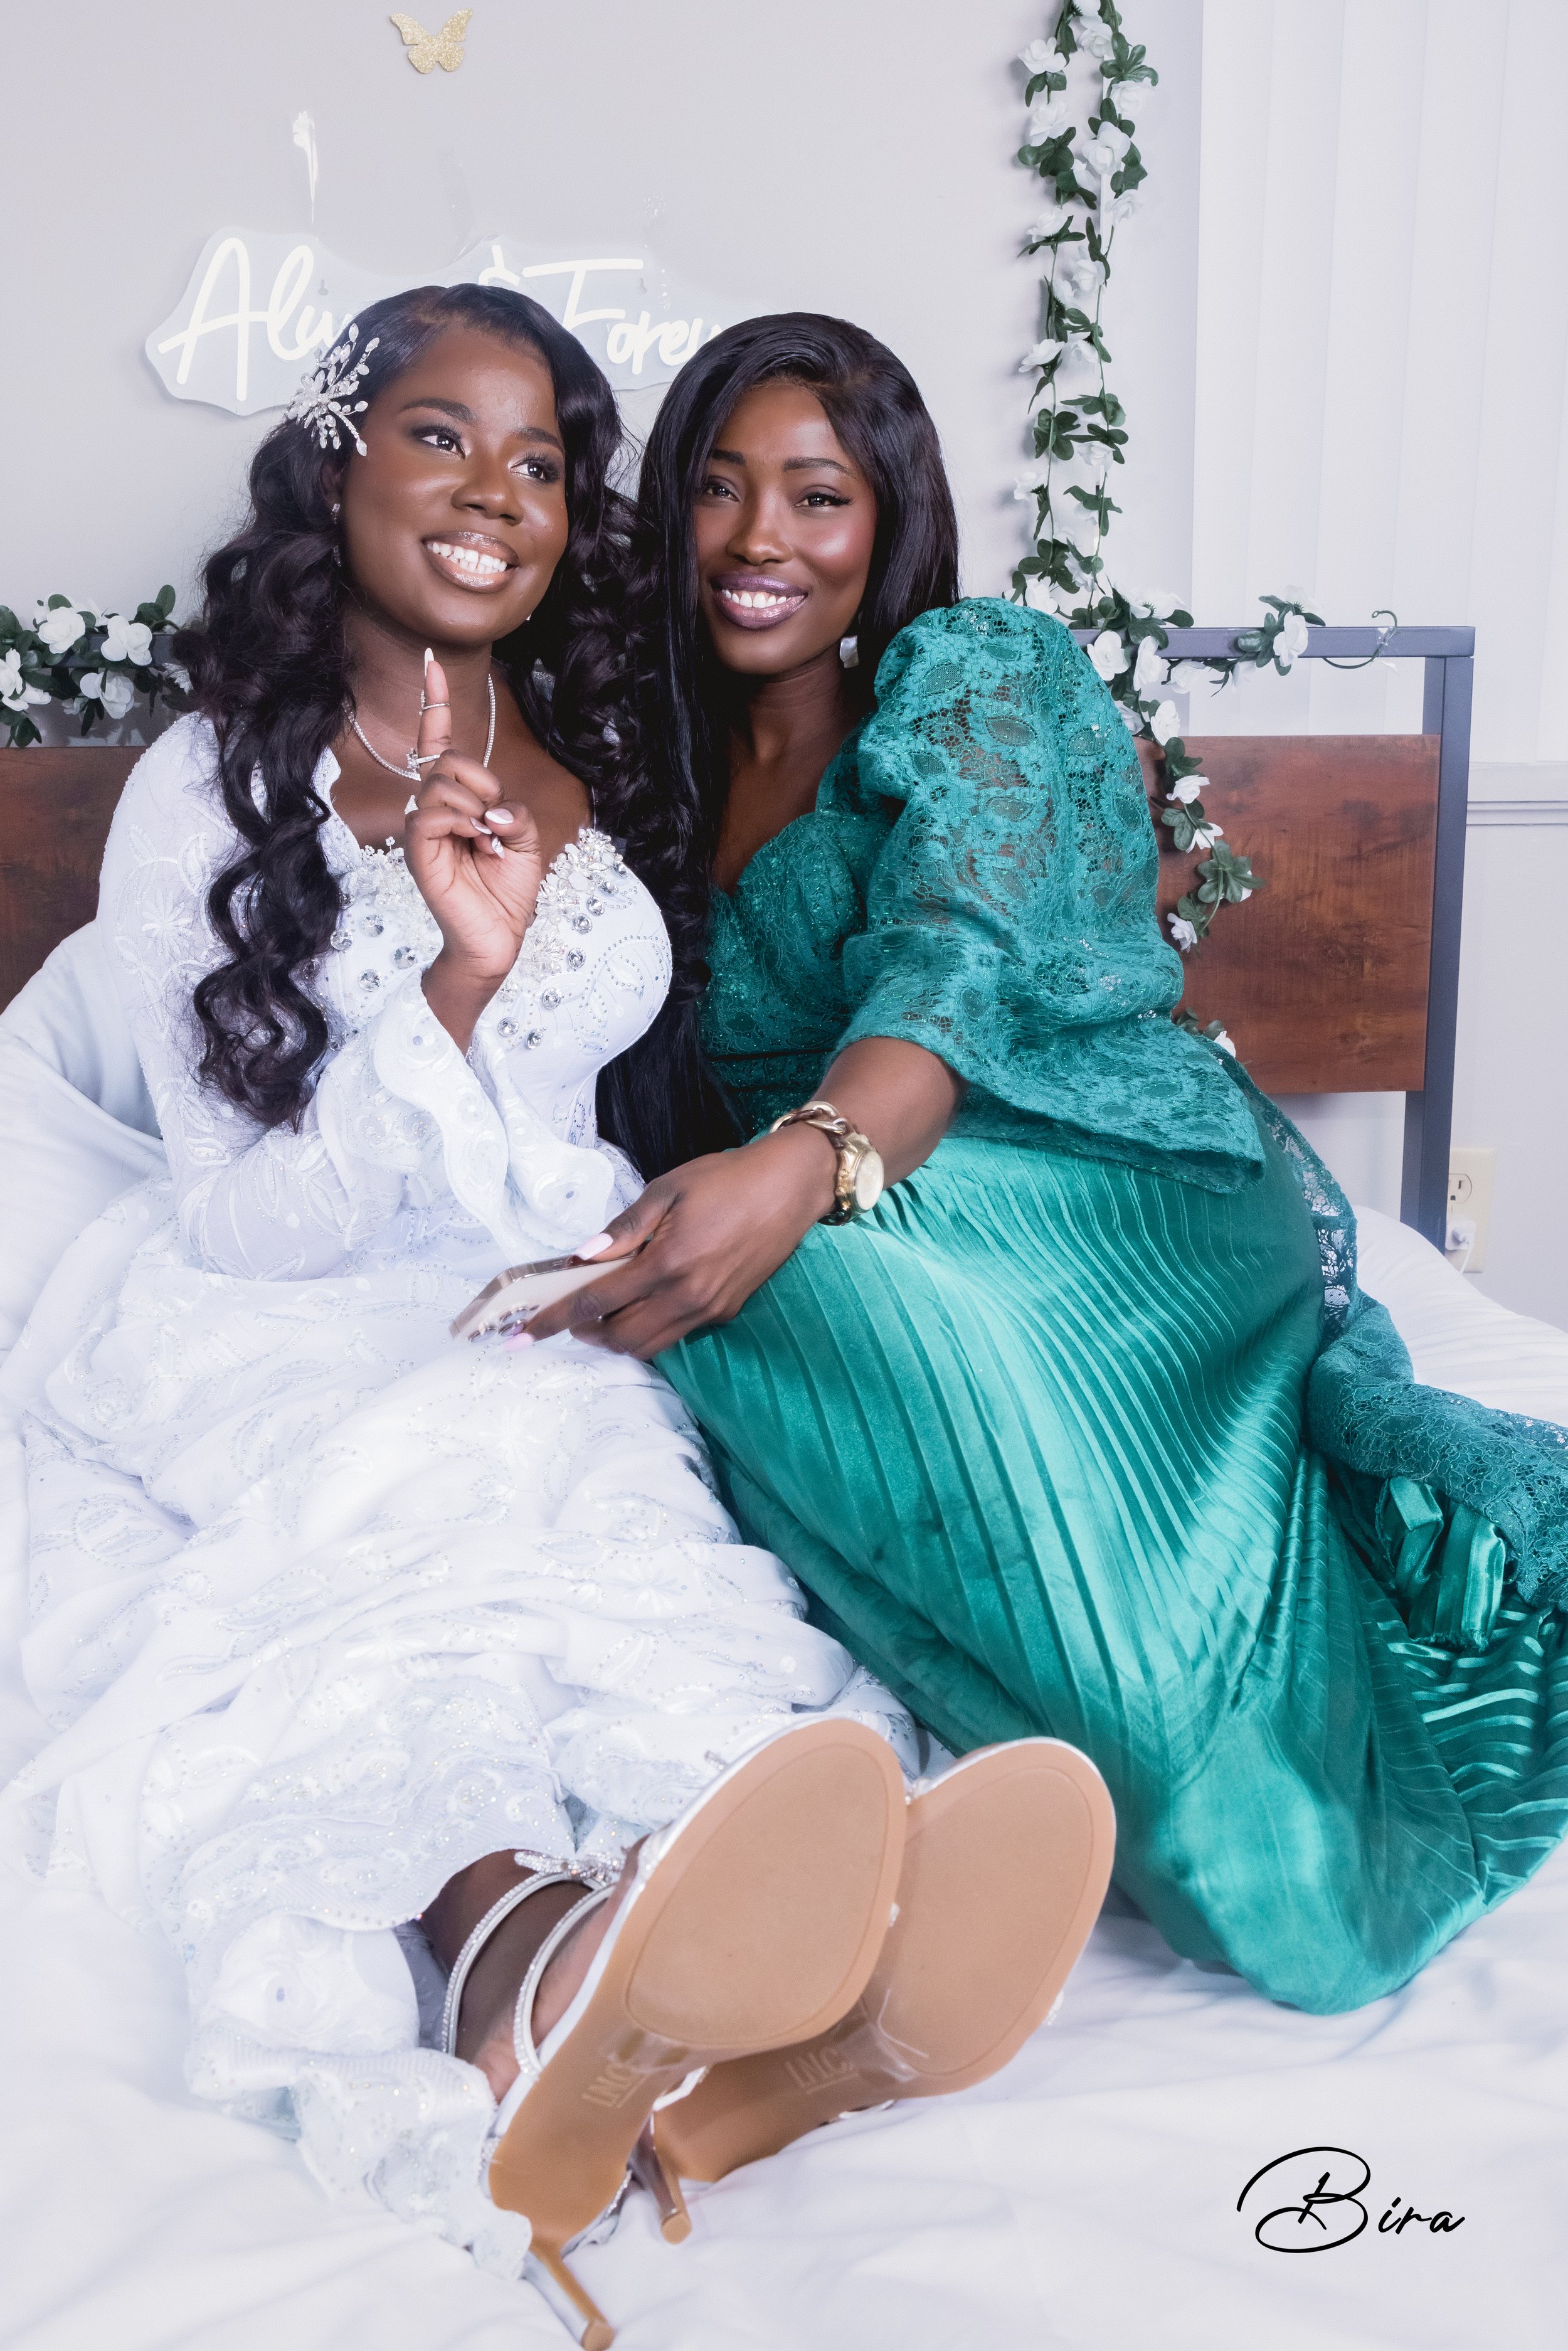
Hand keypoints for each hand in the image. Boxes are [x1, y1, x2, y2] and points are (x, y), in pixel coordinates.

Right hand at [404, 654, 542, 1021]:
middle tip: (495, 820)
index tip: (430, 659)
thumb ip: (515, 809)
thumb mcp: (527, 839)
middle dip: (481, 780)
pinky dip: (462, 821)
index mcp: (457, 800)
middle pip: (446, 759)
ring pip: (439, 782)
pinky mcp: (417, 852)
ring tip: (487, 839)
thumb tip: (492, 808)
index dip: (436, 701)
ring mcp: (421, 829)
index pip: (438, 742)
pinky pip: (431, 812)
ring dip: (475, 805)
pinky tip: (476, 842)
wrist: (498, 938)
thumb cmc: (508, 890)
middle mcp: (432, 809)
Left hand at [523, 1127, 839, 1358]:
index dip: (555, 1320)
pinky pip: (675, 1334)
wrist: (790, 1188)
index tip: (523, 1334)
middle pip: (620, 1338)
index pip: (597, 1302)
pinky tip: (642, 1305)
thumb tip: (583, 1257)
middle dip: (586, 1333)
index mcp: (667, 1263)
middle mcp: (687, 1296)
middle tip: (570, 1315)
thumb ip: (624, 1229)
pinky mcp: (725, 1312)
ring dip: (617, 1338)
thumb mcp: (667, 1189)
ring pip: (649, 1346)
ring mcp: (708, 1309)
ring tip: (602, 1315)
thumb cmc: (726, 1179)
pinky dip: (648, 1330)